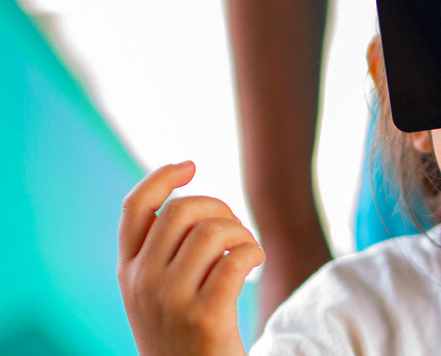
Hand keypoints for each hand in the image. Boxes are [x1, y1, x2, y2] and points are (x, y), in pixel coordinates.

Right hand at [117, 161, 264, 355]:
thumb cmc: (183, 335)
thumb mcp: (156, 293)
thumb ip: (162, 254)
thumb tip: (192, 203)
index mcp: (127, 272)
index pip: (135, 207)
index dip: (163, 177)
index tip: (191, 165)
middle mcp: (142, 282)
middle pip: (182, 210)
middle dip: (220, 209)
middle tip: (236, 233)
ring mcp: (170, 300)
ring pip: (213, 230)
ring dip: (241, 234)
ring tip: (247, 253)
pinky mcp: (204, 316)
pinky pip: (236, 259)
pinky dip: (253, 254)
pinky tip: (254, 266)